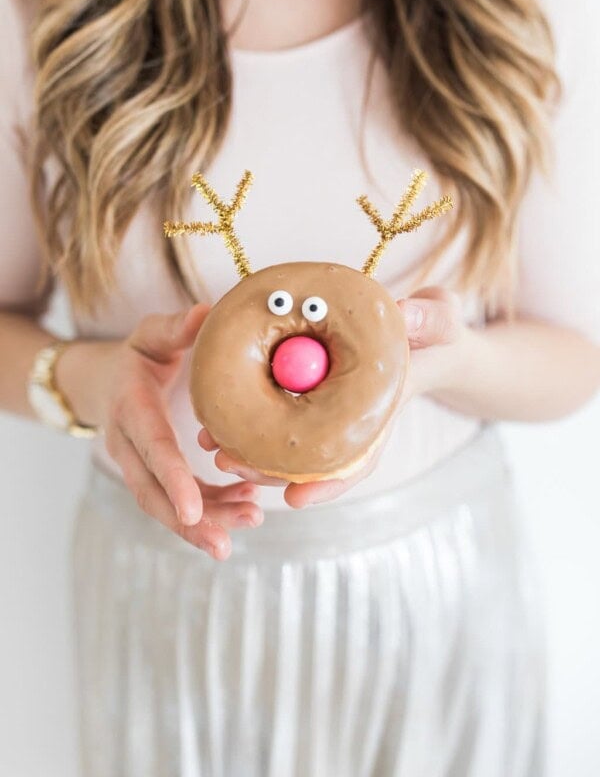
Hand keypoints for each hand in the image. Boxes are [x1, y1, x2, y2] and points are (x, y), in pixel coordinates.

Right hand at [55, 304, 263, 559]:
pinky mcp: (154, 476)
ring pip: (164, 505)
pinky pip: (177, 501)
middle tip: (224, 544)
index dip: (171, 479)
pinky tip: (245, 505)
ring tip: (250, 520)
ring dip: (205, 521)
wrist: (107, 381)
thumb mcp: (152, 334)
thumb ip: (175, 327)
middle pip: (151, 492)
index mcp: (130, 406)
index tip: (193, 510)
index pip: (151, 446)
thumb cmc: (140, 354)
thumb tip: (205, 312)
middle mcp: (127, 443)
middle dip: (188, 521)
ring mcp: (137, 465)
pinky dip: (210, 508)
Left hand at [198, 286, 467, 507]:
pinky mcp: (315, 397)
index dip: (328, 481)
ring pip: (290, 443)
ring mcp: (333, 412)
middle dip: (270, 469)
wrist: (430, 337)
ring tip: (212, 446)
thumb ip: (428, 318)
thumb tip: (404, 310)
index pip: (359, 456)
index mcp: (382, 411)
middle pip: (311, 458)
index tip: (293, 499)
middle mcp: (353, 421)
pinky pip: (281, 416)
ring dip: (250, 449)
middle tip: (226, 463)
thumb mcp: (440, 320)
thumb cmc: (436, 331)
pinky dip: (251, 420)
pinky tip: (218, 419)